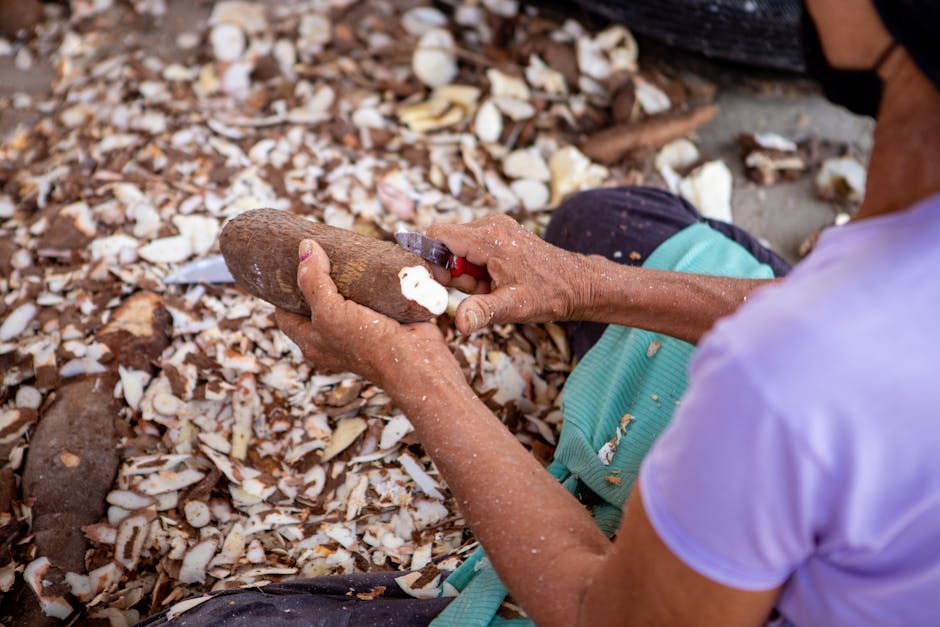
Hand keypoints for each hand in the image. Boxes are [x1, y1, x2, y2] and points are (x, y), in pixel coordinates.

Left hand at [275, 240, 449, 385]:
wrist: (415, 360)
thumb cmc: (367, 344)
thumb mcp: (329, 312)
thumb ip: (313, 281)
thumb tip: (305, 248)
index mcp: (312, 341)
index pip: (285, 314)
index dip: (280, 292)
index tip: (283, 266)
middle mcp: (332, 337)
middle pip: (314, 303)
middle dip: (314, 279)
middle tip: (315, 251)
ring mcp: (358, 330)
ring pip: (344, 298)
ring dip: (345, 277)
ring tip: (342, 250)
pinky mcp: (382, 321)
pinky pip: (369, 297)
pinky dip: (369, 281)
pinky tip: (369, 262)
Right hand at [427, 214, 590, 334]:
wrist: (578, 284)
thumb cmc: (549, 294)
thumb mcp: (514, 307)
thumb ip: (483, 311)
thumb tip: (460, 323)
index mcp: (489, 237)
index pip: (437, 235)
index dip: (431, 260)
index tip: (444, 284)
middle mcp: (491, 224)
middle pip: (447, 243)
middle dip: (453, 271)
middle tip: (479, 290)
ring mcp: (497, 226)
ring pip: (459, 247)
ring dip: (466, 271)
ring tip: (491, 287)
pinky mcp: (501, 232)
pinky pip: (473, 247)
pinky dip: (477, 267)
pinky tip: (495, 280)